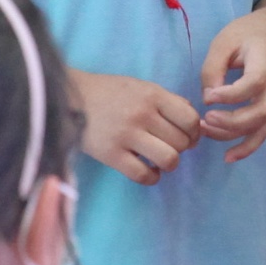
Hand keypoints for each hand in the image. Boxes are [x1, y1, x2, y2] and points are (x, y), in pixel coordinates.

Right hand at [67, 66, 200, 184]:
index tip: (187, 135)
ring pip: (169, 160)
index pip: (191, 119)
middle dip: (182, 147)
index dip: (195, 131)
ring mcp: (127, 136)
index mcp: (152, 95)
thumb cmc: (109, 92)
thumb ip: (167, 100)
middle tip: (170, 146)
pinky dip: (151, 177)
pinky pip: (144, 175)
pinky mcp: (111, 155)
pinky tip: (147, 170)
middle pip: (182, 142)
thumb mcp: (140, 86)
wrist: (70, 98)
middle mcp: (142, 114)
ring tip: (159, 159)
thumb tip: (193, 117)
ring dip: (169, 163)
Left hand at [197, 7, 265, 160]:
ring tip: (206, 131)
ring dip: (233, 135)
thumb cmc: (249, 34)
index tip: (208, 96)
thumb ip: (214, 68)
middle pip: (261, 111)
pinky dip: (247, 147)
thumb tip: (207, 100)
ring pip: (262, 126)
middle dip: (231, 121)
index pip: (254, 82)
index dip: (230, 95)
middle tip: (204, 120)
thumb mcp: (225, 40)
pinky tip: (229, 157)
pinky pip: (264, 132)